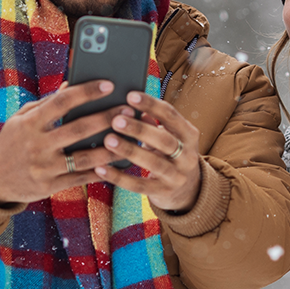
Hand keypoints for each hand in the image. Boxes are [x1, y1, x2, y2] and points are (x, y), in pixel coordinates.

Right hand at [0, 79, 123, 203]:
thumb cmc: (13, 142)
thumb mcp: (22, 119)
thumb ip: (46, 103)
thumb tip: (71, 85)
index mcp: (30, 123)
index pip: (62, 102)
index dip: (86, 92)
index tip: (108, 84)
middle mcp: (37, 145)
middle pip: (78, 129)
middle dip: (107, 117)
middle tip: (129, 109)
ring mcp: (44, 168)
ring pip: (85, 157)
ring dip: (111, 147)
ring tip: (132, 137)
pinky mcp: (50, 186)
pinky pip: (81, 177)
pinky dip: (101, 170)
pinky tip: (119, 161)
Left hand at [93, 90, 201, 212]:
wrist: (188, 190)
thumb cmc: (169, 154)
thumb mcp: (167, 136)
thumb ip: (151, 122)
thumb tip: (127, 104)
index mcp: (189, 134)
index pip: (171, 115)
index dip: (151, 104)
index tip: (130, 95)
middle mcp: (187, 155)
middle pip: (164, 140)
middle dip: (139, 129)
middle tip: (116, 120)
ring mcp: (177, 176)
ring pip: (153, 163)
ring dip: (130, 151)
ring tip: (108, 140)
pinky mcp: (163, 193)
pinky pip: (139, 186)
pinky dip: (119, 177)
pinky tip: (100, 169)